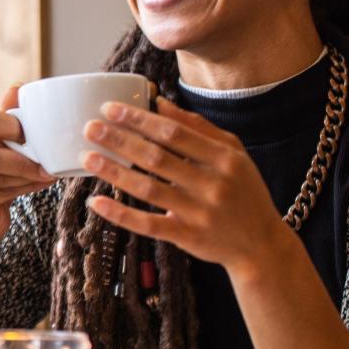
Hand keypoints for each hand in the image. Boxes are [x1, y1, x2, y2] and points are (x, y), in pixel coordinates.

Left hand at [80, 96, 287, 277]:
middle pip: (157, 158)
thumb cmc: (243, 191)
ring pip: (148, 189)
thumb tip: (160, 103)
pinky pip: (148, 224)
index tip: (110, 108)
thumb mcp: (233, 153)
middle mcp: (212, 184)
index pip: (174, 133)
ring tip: (87, 157)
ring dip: (114, 172)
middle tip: (91, 128)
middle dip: (120, 140)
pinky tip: (97, 203)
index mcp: (224, 158)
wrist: (261, 245)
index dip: (140, 119)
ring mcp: (199, 213)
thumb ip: (198, 127)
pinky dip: (121, 214)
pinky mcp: (187, 237)